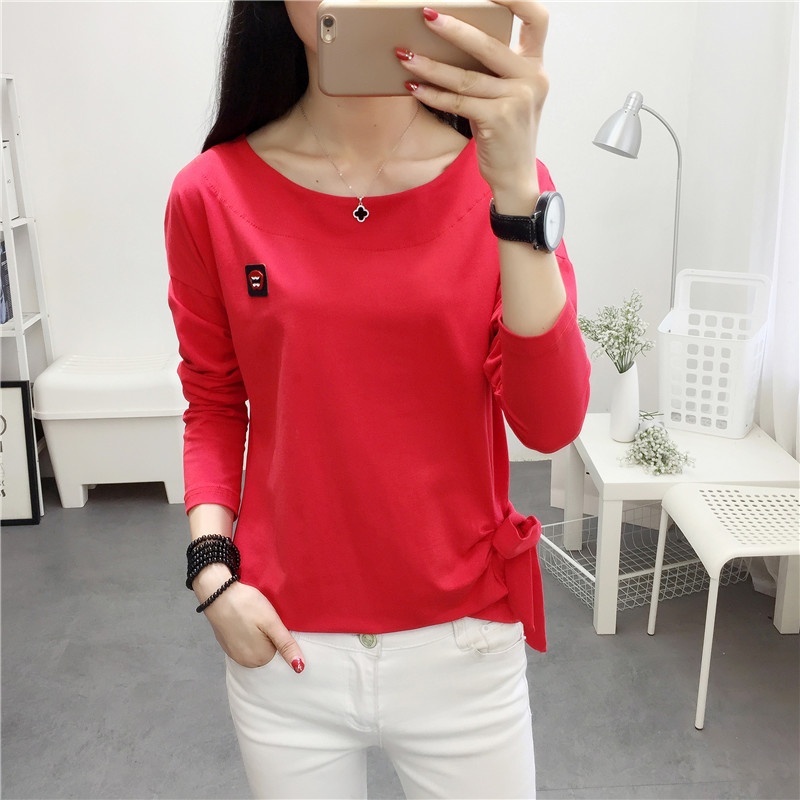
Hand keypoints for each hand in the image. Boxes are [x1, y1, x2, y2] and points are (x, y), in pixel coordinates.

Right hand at [194, 564, 305, 671]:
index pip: (279, 650)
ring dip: (256, 634)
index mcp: (259, 658)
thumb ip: (286, 646)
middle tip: (261, 618)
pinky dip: (245, 632)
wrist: (218, 593)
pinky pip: (243, 642)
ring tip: (252, 618)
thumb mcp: (272, 622)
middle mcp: (245, 662)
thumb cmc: (247, 605)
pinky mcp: (226, 645)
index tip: (270, 621)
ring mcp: (234, 654)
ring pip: (255, 645)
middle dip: (267, 635)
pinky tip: (243, 620)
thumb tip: (300, 668)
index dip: (277, 633)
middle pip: (267, 649)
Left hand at [397, 1, 548, 211]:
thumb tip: (453, 41)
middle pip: (489, 44)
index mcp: (535, 67)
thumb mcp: (510, 95)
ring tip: (405, 55)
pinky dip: (433, 94)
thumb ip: (496, 70)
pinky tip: (414, 86)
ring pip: (466, 76)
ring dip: (431, 64)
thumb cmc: (506, 134)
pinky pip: (458, 102)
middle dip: (454, 28)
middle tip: (426, 14)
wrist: (515, 176)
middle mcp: (532, 79)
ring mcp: (517, 100)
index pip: (537, 18)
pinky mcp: (499, 120)